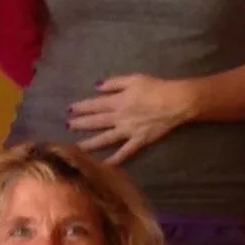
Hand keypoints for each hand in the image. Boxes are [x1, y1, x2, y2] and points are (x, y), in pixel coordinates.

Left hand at [64, 72, 193, 164]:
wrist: (176, 102)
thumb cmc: (155, 87)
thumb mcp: (133, 79)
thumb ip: (113, 83)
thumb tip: (96, 86)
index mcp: (118, 101)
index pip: (95, 105)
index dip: (81, 107)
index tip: (69, 110)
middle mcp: (120, 117)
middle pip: (97, 121)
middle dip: (80, 124)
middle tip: (68, 127)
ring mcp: (129, 131)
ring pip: (106, 138)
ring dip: (90, 143)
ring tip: (77, 147)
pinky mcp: (139, 140)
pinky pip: (125, 152)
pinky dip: (115, 160)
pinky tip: (104, 165)